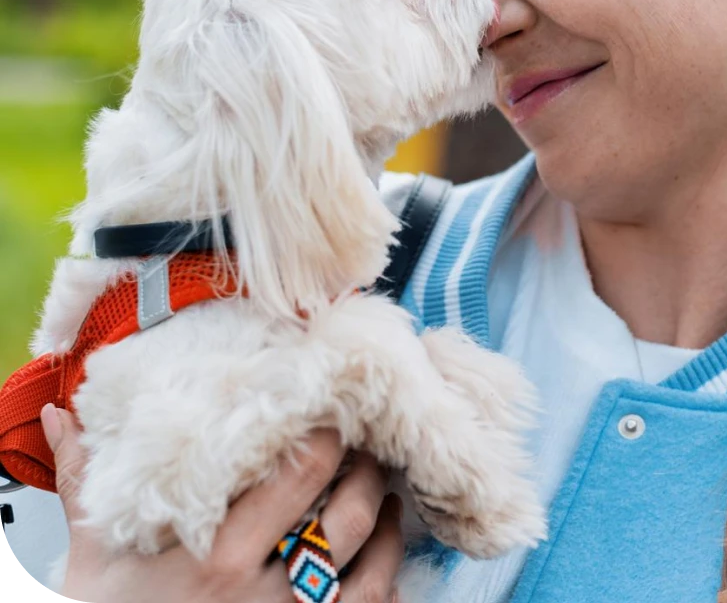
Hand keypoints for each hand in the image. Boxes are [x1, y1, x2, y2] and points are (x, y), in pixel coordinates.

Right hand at [42, 403, 404, 602]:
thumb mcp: (93, 559)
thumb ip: (85, 482)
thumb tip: (63, 416)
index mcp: (219, 556)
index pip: (301, 475)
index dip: (330, 438)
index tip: (336, 414)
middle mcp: (263, 597)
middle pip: (349, 518)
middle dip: (369, 477)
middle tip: (371, 452)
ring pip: (372, 572)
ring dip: (391, 533)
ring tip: (389, 503)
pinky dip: (385, 593)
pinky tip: (385, 573)